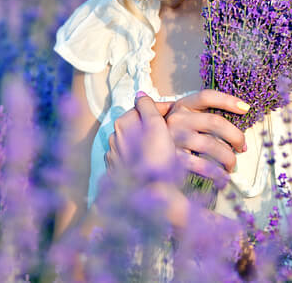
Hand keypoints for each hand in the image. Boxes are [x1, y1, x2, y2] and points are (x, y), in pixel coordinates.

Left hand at [110, 91, 190, 228]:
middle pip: (139, 125)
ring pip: (135, 142)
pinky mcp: (116, 172)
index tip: (178, 116)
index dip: (163, 110)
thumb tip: (140, 93)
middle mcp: (114, 137)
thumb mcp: (157, 126)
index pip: (144, 108)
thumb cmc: (155, 160)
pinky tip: (152, 165)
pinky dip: (141, 159)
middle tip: (174, 134)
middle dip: (154, 127)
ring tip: (165, 151)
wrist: (147, 197)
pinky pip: (131, 159)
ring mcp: (113, 156)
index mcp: (122, 123)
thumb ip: (148, 107)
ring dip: (148, 143)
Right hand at [164, 90, 248, 186]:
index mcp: (181, 105)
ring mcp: (174, 137)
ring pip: (211, 145)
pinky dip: (215, 173)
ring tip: (232, 165)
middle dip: (235, 136)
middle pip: (215, 121)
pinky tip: (222, 177)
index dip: (228, 100)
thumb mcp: (179, 119)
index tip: (246, 108)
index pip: (207, 96)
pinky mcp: (173, 157)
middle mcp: (177, 118)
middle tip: (243, 147)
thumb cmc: (168, 136)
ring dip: (228, 157)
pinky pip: (201, 165)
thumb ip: (199, 115)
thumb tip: (235, 113)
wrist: (140, 152)